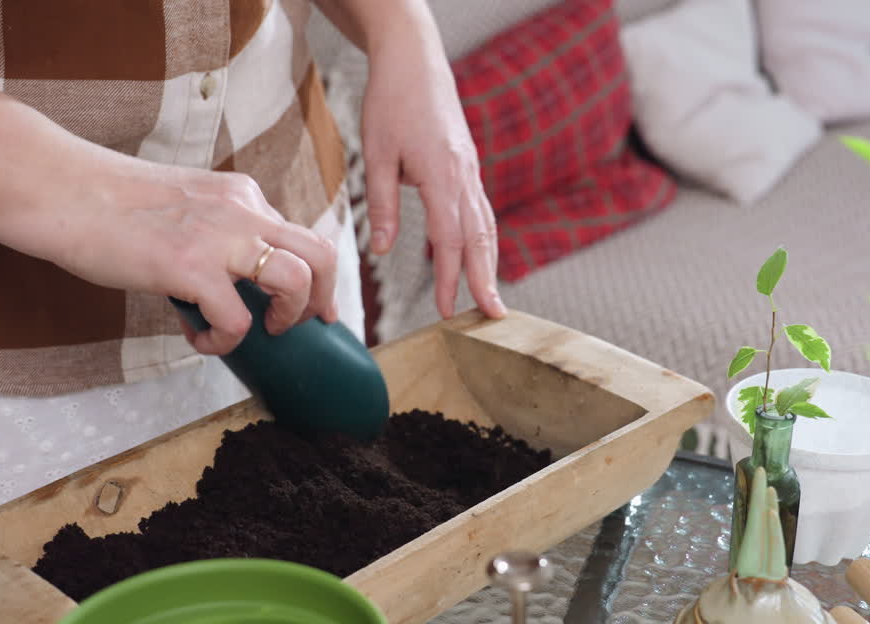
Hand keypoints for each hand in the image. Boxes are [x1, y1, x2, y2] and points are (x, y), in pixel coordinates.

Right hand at [0, 2, 334, 355]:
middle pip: (322, 254)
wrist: (61, 189)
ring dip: (286, 316)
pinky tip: (198, 340)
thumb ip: (213, 239)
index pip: (302, 235)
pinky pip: (237, 320)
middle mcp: (242, 212)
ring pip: (295, 280)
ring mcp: (219, 239)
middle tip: (300, 327)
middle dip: (321, 299)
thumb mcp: (183, 210)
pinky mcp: (189, 267)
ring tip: (258, 331)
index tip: (310, 307)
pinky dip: (224, 342)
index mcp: (242, 196)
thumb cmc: (109, 206)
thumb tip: (218, 294)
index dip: (314, 278)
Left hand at [361, 33, 506, 319]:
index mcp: (442, 175)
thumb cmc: (391, 101)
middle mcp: (465, 176)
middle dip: (486, 280)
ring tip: (490, 297)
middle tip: (493, 317)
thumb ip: (381, 204)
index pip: (450, 240)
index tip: (448, 311)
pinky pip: (481, 210)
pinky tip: (479, 257)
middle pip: (480, 239)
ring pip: (486, 226)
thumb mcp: (376, 153)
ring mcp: (471, 171)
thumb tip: (381, 250)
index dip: (451, 279)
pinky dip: (483, 239)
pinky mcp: (468, 167)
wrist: (414, 60)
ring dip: (490, 263)